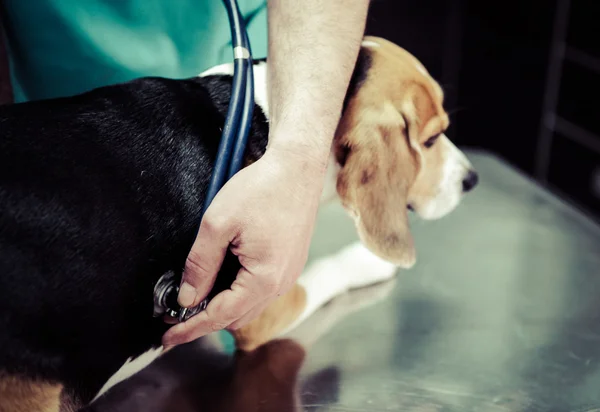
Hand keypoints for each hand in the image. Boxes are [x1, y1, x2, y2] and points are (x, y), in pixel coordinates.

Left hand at [162, 144, 327, 345]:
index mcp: (264, 279)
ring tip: (193, 297)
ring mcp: (288, 274)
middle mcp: (281, 283)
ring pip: (248, 305)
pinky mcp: (289, 263)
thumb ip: (200, 265)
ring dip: (221, 306)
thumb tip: (188, 298)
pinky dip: (237, 292)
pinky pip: (260, 290)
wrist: (297, 167)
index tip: (167, 338)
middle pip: (236, 317)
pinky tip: (220, 279)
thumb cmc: (262, 189)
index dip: (190, 328)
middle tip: (173, 317)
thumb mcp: (218, 224)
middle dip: (204, 320)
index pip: (220, 316)